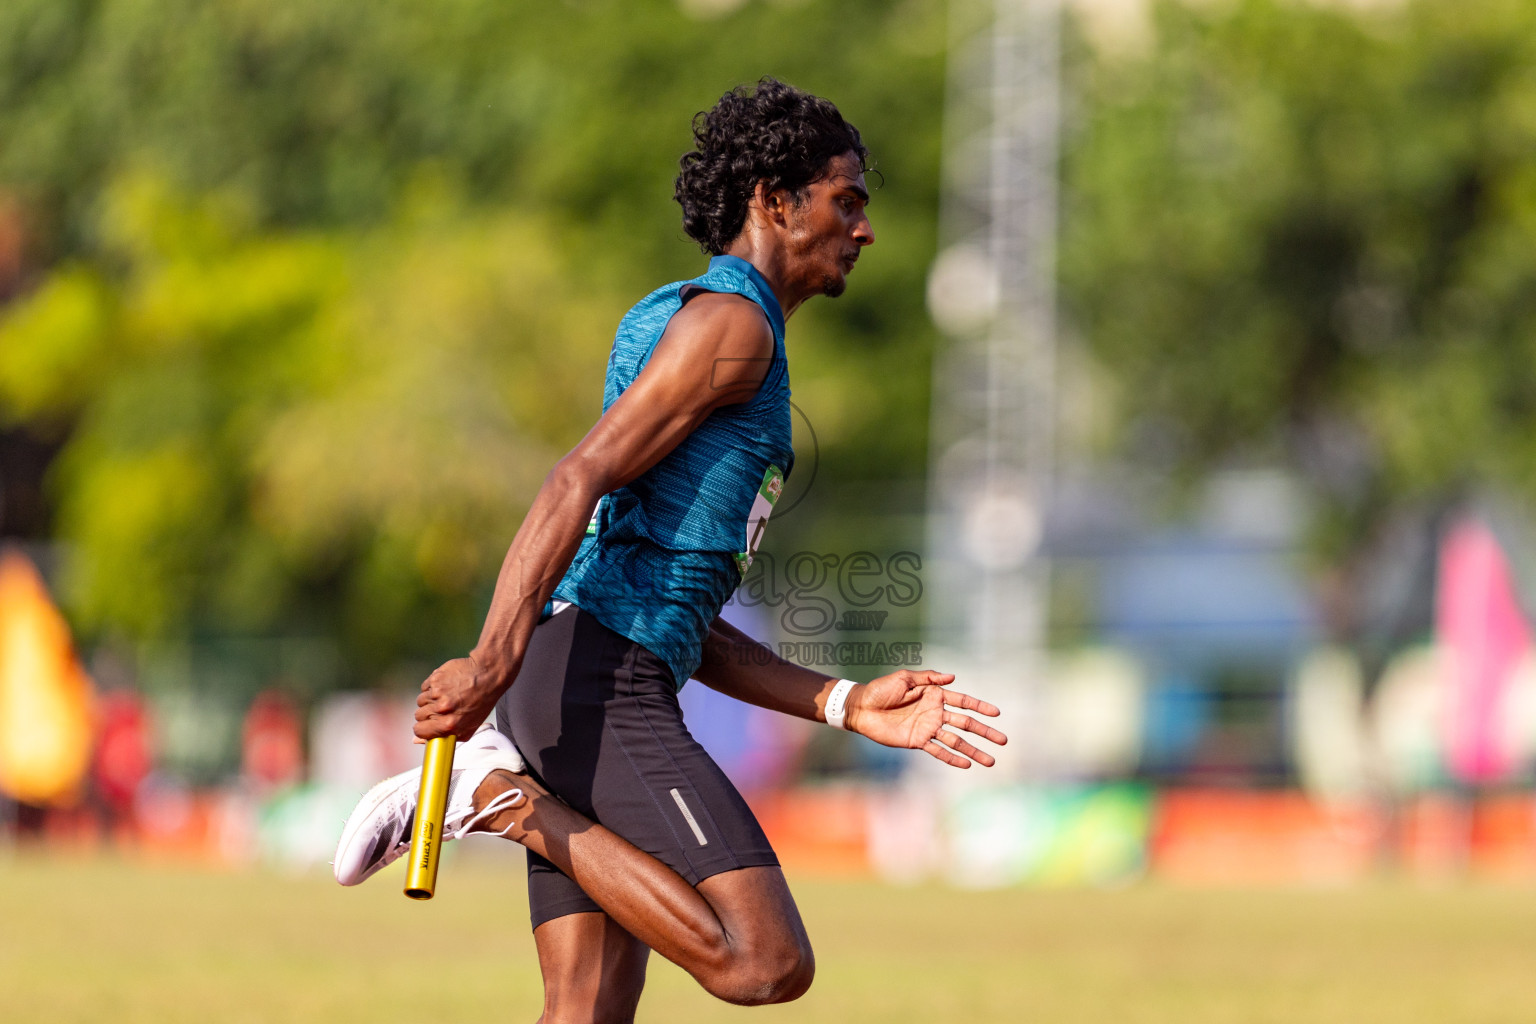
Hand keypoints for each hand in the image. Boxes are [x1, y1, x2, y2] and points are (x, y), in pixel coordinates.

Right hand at [412, 653, 511, 741]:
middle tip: (444, 708)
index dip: (423, 729)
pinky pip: (425, 687)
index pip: (419, 731)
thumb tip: (415, 740)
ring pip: (420, 701)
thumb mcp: (469, 727)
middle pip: (418, 716)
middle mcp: (443, 709)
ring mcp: (438, 692)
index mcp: (450, 724)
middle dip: (428, 713)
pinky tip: (447, 686)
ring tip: (447, 696)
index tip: (428, 725)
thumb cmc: (480, 703)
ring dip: (430, 699)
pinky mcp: (436, 678)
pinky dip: (432, 687)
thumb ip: (444, 737)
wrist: (488, 675)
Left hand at [844, 669, 1005, 768]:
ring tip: (991, 761)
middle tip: (1003, 741)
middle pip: (966, 723)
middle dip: (984, 732)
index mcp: (935, 694)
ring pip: (956, 741)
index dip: (980, 707)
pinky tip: (967, 764)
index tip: (997, 714)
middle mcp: (936, 712)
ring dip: (973, 750)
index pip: (964, 701)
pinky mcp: (918, 741)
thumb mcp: (904, 678)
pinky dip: (952, 758)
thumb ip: (928, 677)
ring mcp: (928, 728)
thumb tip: (953, 677)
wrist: (862, 708)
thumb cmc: (881, 689)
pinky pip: (938, 751)